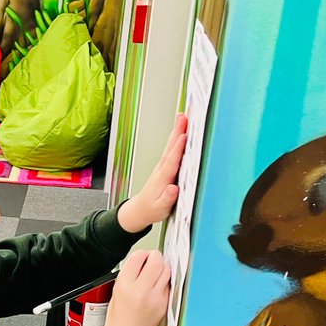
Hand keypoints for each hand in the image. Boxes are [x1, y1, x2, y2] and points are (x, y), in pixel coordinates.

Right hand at [100, 250, 170, 325]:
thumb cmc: (118, 320)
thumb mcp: (116, 291)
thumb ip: (128, 274)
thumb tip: (142, 261)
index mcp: (125, 285)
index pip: (138, 256)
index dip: (142, 254)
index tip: (142, 257)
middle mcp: (141, 290)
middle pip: (156, 260)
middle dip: (155, 257)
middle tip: (152, 260)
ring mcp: (156, 298)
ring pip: (167, 270)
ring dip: (162, 267)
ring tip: (156, 272)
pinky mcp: (165, 304)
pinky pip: (169, 284)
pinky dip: (165, 281)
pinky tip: (158, 285)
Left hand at [117, 115, 187, 232]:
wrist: (141, 209)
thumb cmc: (153, 209)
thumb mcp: (160, 208)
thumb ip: (167, 199)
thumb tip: (173, 189)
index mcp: (163, 178)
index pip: (172, 161)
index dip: (178, 149)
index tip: (184, 136)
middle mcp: (162, 168)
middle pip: (171, 147)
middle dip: (178, 131)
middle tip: (184, 116)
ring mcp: (163, 165)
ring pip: (171, 145)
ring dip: (177, 130)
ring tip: (183, 116)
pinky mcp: (165, 165)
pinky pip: (172, 148)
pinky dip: (177, 138)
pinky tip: (182, 130)